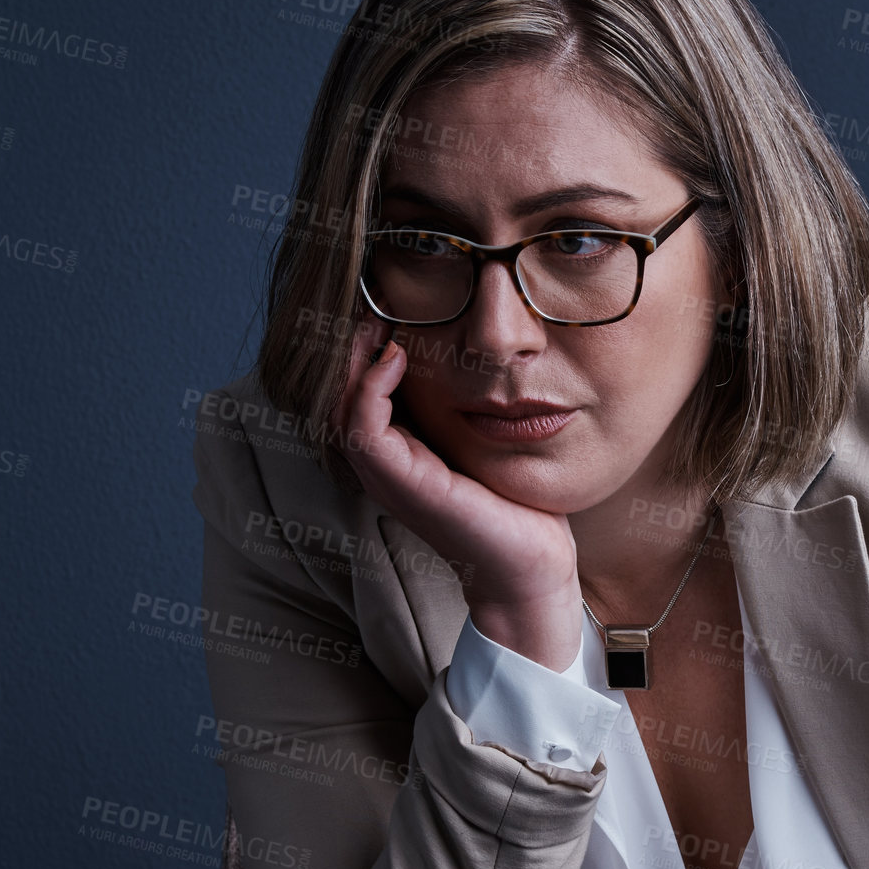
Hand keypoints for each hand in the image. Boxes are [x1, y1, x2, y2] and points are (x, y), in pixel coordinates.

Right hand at [330, 319, 583, 668]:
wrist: (532, 562)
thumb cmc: (514, 503)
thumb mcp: (482, 440)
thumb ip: (464, 405)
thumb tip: (470, 354)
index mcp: (396, 456)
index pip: (355, 395)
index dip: (361, 352)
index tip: (385, 310)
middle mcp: (381, 468)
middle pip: (335, 397)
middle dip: (348, 348)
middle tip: (371, 305)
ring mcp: (386, 478)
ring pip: (339, 409)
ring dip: (353, 360)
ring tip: (377, 322)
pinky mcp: (402, 484)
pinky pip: (363, 429)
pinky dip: (370, 389)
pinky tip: (396, 358)